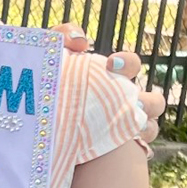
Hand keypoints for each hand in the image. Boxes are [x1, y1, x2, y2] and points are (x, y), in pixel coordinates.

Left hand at [51, 23, 164, 146]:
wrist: (32, 120)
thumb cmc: (46, 82)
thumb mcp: (49, 55)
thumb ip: (63, 36)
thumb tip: (82, 41)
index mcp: (110, 76)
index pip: (131, 64)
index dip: (128, 62)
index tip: (109, 64)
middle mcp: (122, 101)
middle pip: (154, 101)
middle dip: (146, 101)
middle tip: (129, 102)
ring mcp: (122, 126)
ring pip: (150, 127)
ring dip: (145, 127)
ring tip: (130, 130)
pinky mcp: (113, 149)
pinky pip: (138, 151)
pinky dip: (136, 149)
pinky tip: (120, 149)